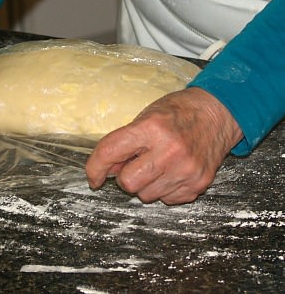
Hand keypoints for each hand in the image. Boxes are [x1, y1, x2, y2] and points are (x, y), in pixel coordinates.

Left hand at [85, 87, 242, 204]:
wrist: (218, 113)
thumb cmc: (178, 112)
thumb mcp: (146, 117)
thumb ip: (124, 143)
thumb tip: (107, 171)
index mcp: (152, 128)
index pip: (110, 151)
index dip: (95, 167)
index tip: (93, 177)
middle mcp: (169, 151)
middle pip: (128, 182)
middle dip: (125, 177)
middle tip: (135, 165)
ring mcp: (186, 170)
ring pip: (146, 195)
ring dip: (145, 184)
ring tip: (157, 165)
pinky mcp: (198, 184)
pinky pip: (166, 200)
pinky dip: (163, 189)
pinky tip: (171, 171)